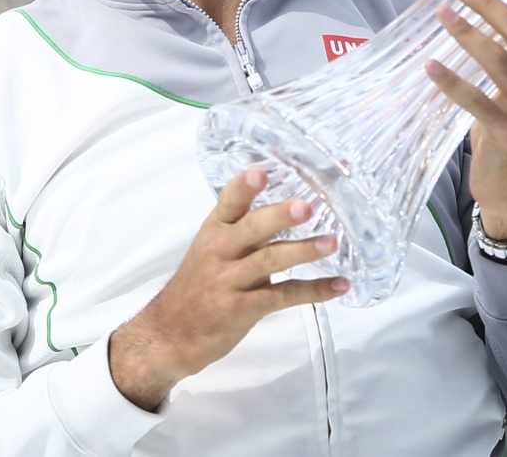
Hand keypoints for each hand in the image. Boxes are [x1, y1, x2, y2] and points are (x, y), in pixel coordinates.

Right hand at [109, 167, 346, 411]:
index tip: (261, 172)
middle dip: (280, 216)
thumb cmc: (194, 289)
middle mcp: (220, 252)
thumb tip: (285, 214)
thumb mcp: (210, 252)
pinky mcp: (242, 309)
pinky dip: (314, 290)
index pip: (229, 203)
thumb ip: (243, 235)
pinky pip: (283, 296)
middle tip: (307, 206)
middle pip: (252, 228)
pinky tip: (338, 285)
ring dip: (303, 251)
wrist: (169, 334)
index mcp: (213, 232)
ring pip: (270, 260)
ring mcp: (230, 281)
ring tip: (331, 242)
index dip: (244, 187)